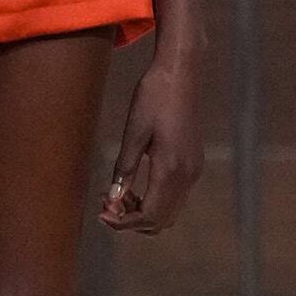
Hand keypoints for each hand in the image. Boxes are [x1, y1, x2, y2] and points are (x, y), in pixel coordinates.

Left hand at [99, 48, 203, 235]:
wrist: (181, 73)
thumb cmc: (154, 96)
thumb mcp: (133, 132)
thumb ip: (124, 168)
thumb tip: (114, 199)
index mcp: (171, 168)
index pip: (149, 215)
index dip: (123, 222)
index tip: (101, 212)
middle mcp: (187, 175)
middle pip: (160, 221)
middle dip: (132, 220)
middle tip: (106, 204)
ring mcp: (193, 170)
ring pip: (169, 212)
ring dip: (143, 212)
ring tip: (118, 195)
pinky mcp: (193, 163)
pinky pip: (175, 196)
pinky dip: (154, 200)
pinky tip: (135, 186)